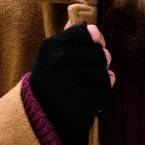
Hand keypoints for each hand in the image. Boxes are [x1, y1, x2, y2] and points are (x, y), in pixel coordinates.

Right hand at [30, 23, 114, 144]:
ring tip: (86, 91)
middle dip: (99, 68)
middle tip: (85, 79)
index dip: (95, 42)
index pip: (89, 32)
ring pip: (106, 75)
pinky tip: (90, 105)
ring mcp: (67, 81)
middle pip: (102, 55)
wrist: (36, 120)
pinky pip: (107, 94)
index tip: (92, 50)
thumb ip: (70, 37)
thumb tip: (91, 24)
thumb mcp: (52, 56)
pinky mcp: (79, 102)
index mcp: (51, 45)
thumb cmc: (51, 82)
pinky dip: (103, 102)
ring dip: (101, 86)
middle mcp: (57, 60)